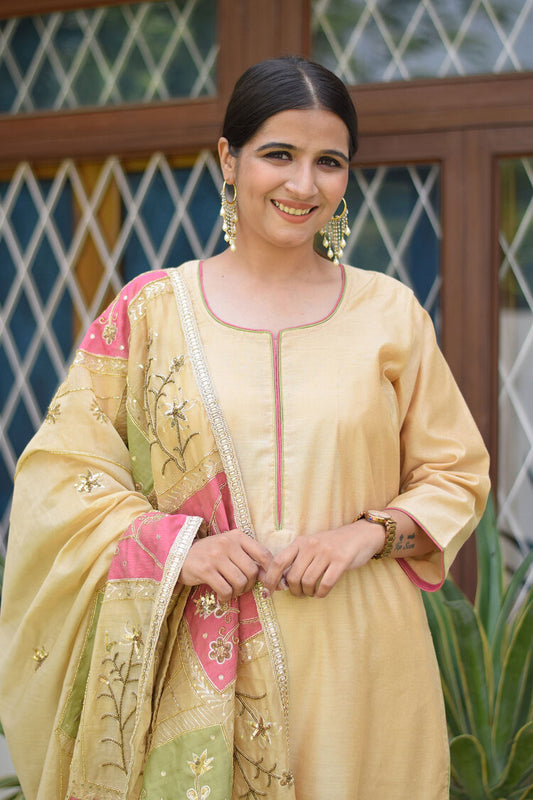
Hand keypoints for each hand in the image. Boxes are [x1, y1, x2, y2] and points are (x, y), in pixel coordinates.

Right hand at [178, 529, 272, 602]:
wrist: (180, 555)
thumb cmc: (210, 553)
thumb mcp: (230, 548)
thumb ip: (249, 558)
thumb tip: (269, 577)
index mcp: (237, 536)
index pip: (263, 554)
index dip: (269, 571)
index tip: (268, 582)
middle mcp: (227, 543)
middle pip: (252, 571)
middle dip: (250, 585)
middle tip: (242, 588)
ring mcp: (216, 556)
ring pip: (240, 582)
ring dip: (238, 592)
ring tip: (231, 591)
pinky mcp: (205, 570)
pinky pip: (226, 589)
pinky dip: (226, 597)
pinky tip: (222, 595)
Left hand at [261, 520, 383, 598]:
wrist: (361, 534)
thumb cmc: (333, 544)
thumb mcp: (311, 545)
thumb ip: (297, 559)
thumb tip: (280, 581)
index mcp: (300, 542)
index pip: (278, 561)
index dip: (270, 579)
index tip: (269, 592)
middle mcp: (311, 545)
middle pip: (292, 576)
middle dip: (294, 590)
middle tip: (300, 593)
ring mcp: (326, 552)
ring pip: (308, 581)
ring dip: (307, 592)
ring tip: (311, 592)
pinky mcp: (341, 561)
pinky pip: (325, 584)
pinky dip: (321, 593)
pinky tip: (321, 593)